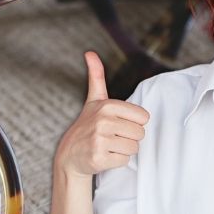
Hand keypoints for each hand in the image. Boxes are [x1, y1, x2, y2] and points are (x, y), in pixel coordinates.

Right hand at [54, 51, 149, 177]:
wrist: (69, 155)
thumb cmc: (87, 126)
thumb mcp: (93, 99)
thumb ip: (96, 76)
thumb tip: (90, 52)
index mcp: (107, 106)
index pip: (143, 117)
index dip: (134, 122)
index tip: (119, 123)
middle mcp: (103, 121)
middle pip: (140, 133)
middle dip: (129, 137)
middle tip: (113, 136)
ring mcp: (100, 140)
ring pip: (134, 148)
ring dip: (124, 150)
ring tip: (109, 146)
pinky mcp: (99, 158)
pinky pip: (124, 160)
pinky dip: (117, 161)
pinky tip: (105, 156)